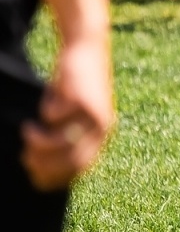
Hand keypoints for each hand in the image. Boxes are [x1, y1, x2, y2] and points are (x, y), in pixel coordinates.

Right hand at [20, 39, 113, 190]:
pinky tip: (47, 100)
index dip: (55, 177)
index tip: (34, 179)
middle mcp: (102, 127)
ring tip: (28, 130)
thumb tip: (39, 166)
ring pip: (60, 142)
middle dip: (43, 163)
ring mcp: (93, 113)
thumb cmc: (73, 88)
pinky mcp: (80, 98)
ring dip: (38, 141)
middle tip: (25, 156)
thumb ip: (62, 137)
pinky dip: (45, 111)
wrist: (86, 51)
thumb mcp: (71, 116)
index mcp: (101, 135)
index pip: (79, 168)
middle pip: (69, 160)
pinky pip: (54, 116)